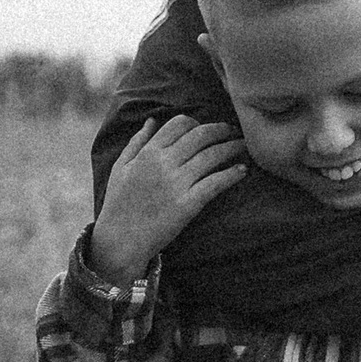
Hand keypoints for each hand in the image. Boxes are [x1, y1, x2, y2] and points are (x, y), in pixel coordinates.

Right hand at [89, 115, 247, 283]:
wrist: (120, 241)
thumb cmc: (118, 205)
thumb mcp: (120, 168)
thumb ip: (137, 142)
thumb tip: (153, 120)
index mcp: (148, 153)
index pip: (179, 123)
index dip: (197, 122)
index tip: (206, 129)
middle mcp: (163, 164)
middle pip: (201, 135)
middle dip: (220, 129)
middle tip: (232, 131)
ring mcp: (177, 184)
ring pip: (212, 155)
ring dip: (231, 147)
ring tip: (242, 146)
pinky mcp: (188, 205)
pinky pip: (215, 184)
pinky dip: (232, 174)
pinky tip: (242, 170)